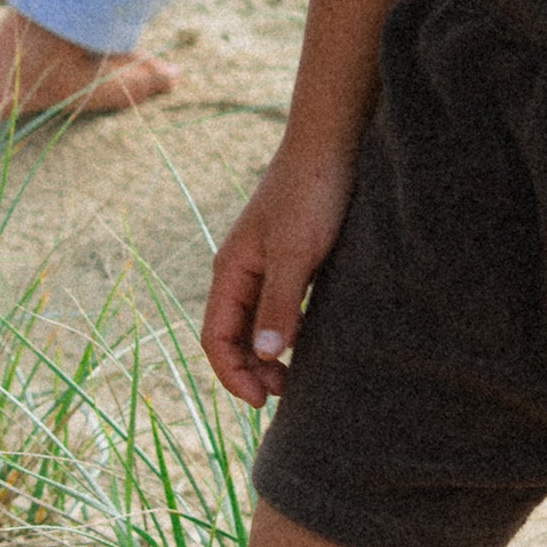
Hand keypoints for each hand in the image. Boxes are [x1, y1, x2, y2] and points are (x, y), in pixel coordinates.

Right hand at [202, 143, 354, 404]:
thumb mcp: (297, 253)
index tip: (261, 401)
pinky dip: (287, 332)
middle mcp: (241, 271)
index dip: (233, 374)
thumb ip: (279, 302)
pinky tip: (311, 342)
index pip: (215, 337)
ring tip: (297, 376)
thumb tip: (264, 353)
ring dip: (268, 355)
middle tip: (285, 394)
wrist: (332, 144)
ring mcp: (265, 265)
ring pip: (256, 323)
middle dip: (250, 371)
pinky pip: (279, 307)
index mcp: (230, 270)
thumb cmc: (311, 194)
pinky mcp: (291, 259)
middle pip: (232, 335)